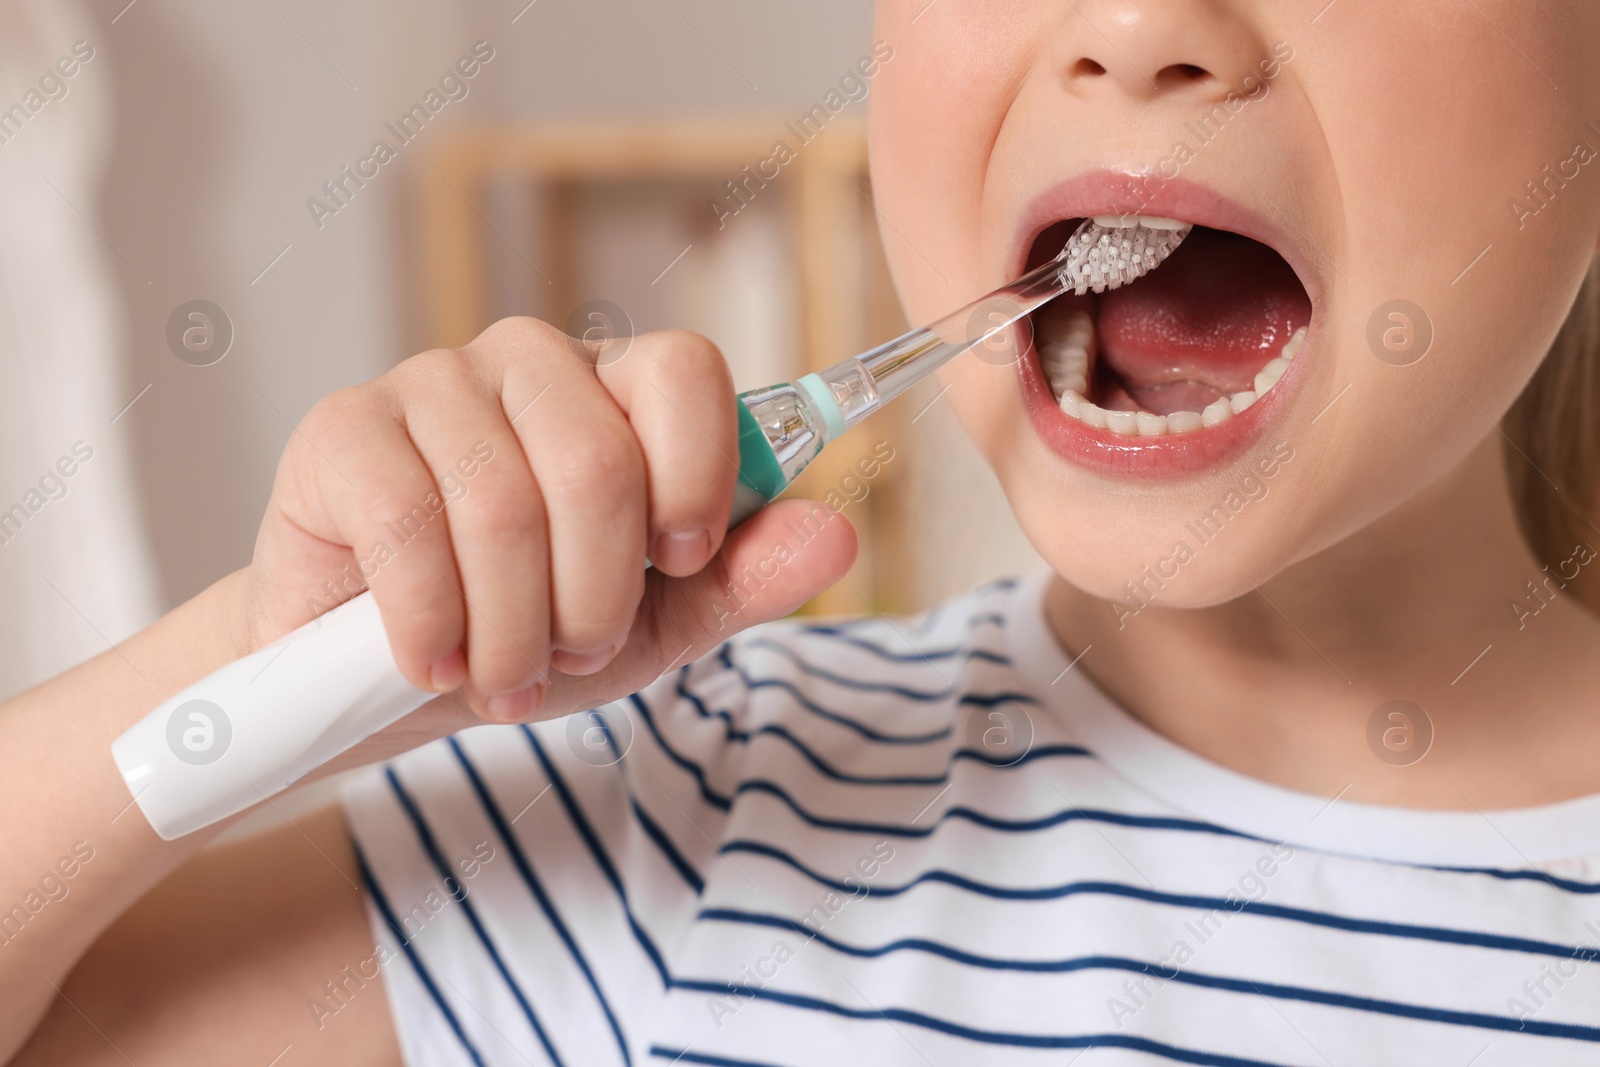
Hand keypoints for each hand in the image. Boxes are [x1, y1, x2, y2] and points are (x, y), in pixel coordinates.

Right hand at [238, 317, 855, 724]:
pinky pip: (406, 524)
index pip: (687, 371)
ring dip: (514, 628)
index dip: (697, 477)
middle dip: (596, 595)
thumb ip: (745, 577)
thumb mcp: (657, 622)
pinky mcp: (342, 429)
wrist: (385, 678)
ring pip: (503, 503)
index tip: (679, 564)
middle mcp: (530, 365)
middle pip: (598, 458)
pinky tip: (432, 662)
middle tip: (573, 655)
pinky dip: (432, 622)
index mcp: (619, 392)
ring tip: (504, 677)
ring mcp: (430, 385)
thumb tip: (838, 534)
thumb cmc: (532, 630)